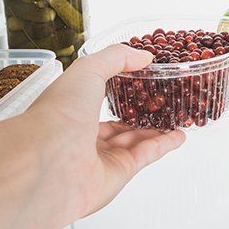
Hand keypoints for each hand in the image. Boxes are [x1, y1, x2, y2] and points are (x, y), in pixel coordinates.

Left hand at [27, 44, 185, 216]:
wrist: (50, 162)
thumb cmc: (58, 114)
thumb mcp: (87, 69)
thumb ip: (116, 57)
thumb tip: (143, 56)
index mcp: (70, 109)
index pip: (96, 96)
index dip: (118, 86)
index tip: (141, 76)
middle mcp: (83, 134)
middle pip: (117, 122)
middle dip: (138, 111)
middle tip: (160, 100)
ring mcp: (101, 156)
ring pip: (134, 139)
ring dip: (155, 128)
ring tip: (174, 116)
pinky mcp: (119, 172)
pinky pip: (146, 155)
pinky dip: (164, 144)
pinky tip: (178, 135)